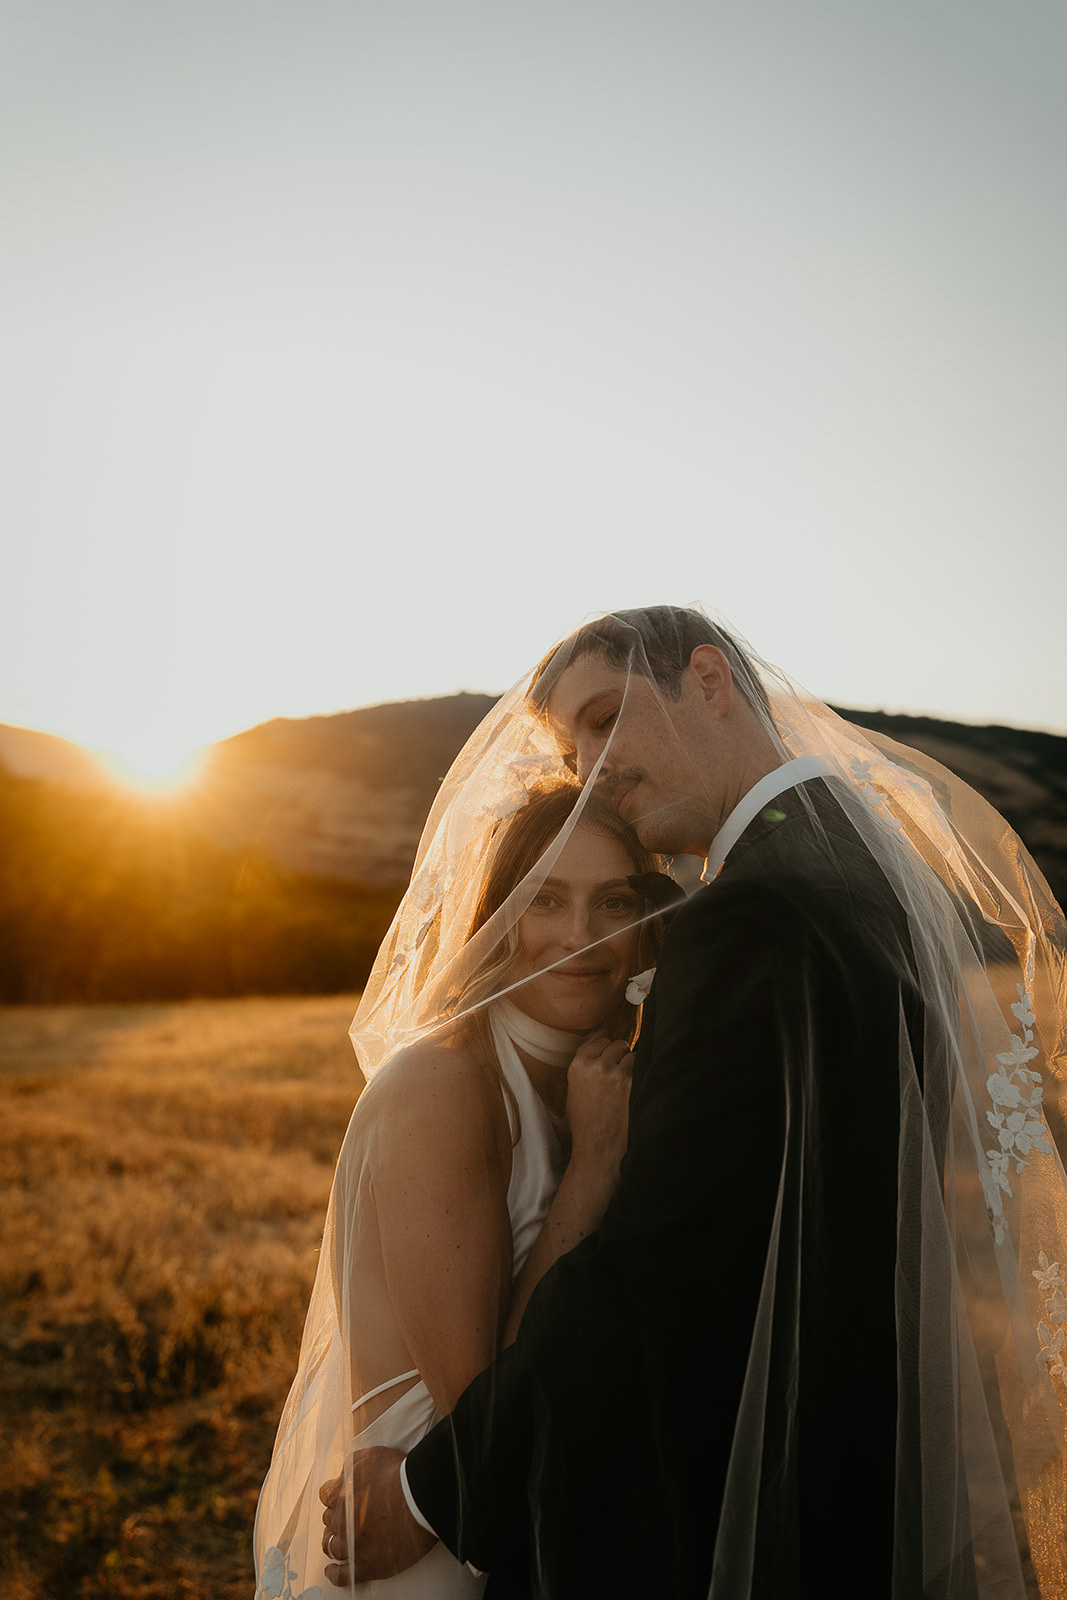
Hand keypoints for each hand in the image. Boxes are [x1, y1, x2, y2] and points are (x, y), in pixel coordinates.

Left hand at [320, 1446, 436, 1585]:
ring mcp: (353, 1545)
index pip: (326, 1496)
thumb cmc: (400, 1475)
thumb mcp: (371, 1456)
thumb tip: (342, 1474)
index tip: (342, 1499)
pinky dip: (334, 1573)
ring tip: (340, 1542)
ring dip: (334, 1542)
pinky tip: (332, 1570)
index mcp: (341, 1494)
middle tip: (346, 1519)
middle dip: (336, 1518)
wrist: (420, 1498)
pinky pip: (342, 1574)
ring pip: (332, 1547)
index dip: (335, 1497)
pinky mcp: (367, 1565)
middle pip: (329, 1521)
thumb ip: (351, 1465)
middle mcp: (342, 1521)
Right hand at [564, 1033, 632, 1190]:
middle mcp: (593, 1065)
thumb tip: (601, 1036)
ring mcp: (611, 1072)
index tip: (608, 1059)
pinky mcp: (628, 1081)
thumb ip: (585, 1064)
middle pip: (615, 1043)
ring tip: (625, 1081)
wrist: (597, 1146)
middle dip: (618, 1054)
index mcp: (577, 1065)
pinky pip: (639, 1063)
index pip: (597, 1040)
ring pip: (628, 1052)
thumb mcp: (575, 1089)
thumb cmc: (585, 1120)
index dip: (605, 1049)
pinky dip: (638, 1072)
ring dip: (629, 1062)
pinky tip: (633, 1086)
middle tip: (618, 1072)